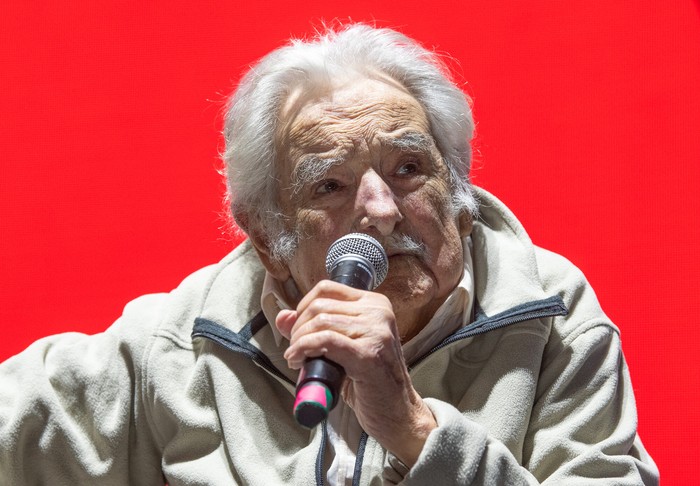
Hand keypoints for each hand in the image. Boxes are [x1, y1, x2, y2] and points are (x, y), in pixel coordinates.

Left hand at [276, 279, 436, 466]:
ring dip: (299, 341)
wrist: (398, 413)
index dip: (302, 307)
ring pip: (320, 322)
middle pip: (320, 306)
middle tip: (294, 349)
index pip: (327, 289)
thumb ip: (314, 329)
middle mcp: (379, 312)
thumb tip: (283, 316)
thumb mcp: (342, 348)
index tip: (297, 329)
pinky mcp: (368, 354)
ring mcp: (376, 332)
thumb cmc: (370, 381)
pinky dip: (304, 348)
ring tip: (296, 358)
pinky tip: (296, 361)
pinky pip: (326, 341)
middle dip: (298, 328)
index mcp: (375, 304)